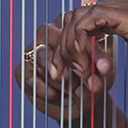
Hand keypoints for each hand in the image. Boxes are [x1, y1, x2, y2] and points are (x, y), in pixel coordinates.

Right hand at [15, 0, 116, 120]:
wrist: (81, 101)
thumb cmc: (94, 79)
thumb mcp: (101, 73)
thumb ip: (99, 71)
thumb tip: (97, 77)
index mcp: (71, 25)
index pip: (78, 31)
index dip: (90, 50)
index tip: (103, 68)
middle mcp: (50, 32)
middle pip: (58, 41)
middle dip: (75, 63)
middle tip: (88, 81)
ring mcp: (34, 50)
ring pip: (43, 57)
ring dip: (59, 76)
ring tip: (73, 90)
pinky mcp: (24, 68)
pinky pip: (30, 75)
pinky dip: (44, 87)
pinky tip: (55, 96)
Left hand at [51, 0, 127, 98]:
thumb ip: (116, 40)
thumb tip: (97, 41)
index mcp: (126, 8)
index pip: (82, 16)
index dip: (68, 42)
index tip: (64, 70)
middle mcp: (126, 2)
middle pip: (76, 14)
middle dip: (63, 46)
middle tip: (60, 73)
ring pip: (79, 17)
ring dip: (70, 47)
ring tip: (76, 73)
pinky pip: (91, 21)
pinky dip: (81, 42)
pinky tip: (85, 64)